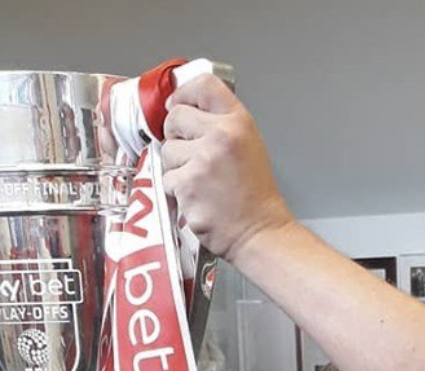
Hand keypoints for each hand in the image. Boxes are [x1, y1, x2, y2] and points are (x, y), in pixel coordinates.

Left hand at [161, 74, 294, 262]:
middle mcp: (221, 136)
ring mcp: (202, 160)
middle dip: (177, 135)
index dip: (184, 93)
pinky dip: (177, 190)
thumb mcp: (249, 145)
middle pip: (175, 116)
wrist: (259, 231)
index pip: (203, 85)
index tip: (177, 104)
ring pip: (166, 150)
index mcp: (239, 122)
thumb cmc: (255, 196)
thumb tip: (186, 110)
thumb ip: (221, 124)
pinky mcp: (187, 185)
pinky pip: (165, 178)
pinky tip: (197, 196)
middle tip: (194, 155)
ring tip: (200, 181)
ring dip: (176, 166)